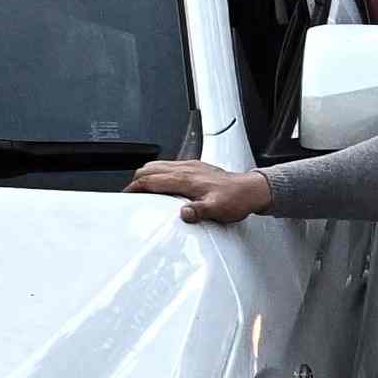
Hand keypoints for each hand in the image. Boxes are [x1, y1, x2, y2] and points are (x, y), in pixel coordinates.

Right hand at [132, 157, 276, 224]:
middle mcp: (185, 169)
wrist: (251, 189)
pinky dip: (159, 171)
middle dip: (136, 179)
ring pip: (159, 164)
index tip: (127, 194)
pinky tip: (163, 180)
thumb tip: (183, 214)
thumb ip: (199, 212)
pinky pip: (170, 164)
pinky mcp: (196, 166)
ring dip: (146, 174)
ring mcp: (190, 166)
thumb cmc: (235, 199)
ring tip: (141, 185)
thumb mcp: (217, 210)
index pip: (151, 180)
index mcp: (185, 179)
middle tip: (130, 191)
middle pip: (150, 168)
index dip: (135, 187)